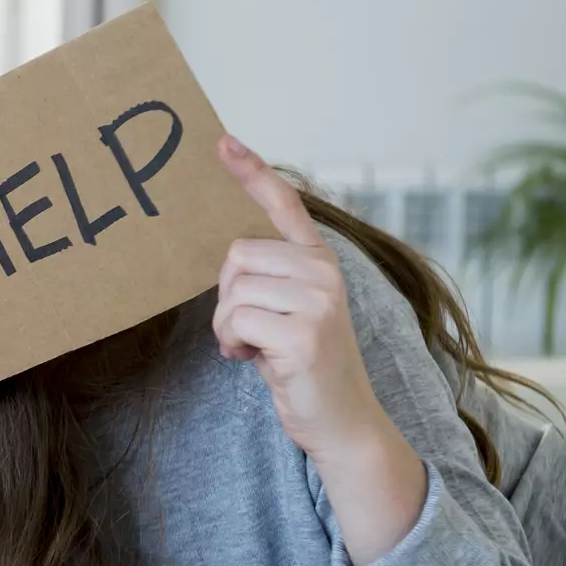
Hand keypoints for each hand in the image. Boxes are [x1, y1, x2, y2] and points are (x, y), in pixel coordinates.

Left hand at [214, 135, 426, 564]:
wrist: (343, 423)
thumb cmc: (305, 367)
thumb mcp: (292, 312)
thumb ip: (270, 279)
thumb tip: (228, 258)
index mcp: (320, 261)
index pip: (284, 204)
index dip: (252, 172)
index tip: (222, 142)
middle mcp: (325, 273)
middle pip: (236, 255)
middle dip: (227, 296)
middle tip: (249, 329)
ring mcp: (318, 302)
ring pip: (232, 290)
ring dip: (228, 326)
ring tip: (255, 347)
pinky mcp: (303, 335)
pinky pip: (235, 321)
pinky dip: (232, 344)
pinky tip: (255, 360)